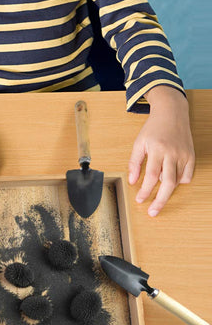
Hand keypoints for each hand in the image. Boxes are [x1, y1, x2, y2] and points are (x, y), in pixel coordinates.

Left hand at [128, 86, 194, 216]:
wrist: (172, 113)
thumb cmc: (153, 128)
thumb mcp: (139, 143)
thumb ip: (134, 163)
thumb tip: (132, 181)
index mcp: (156, 149)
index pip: (150, 175)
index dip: (145, 190)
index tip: (140, 201)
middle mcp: (172, 153)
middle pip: (167, 182)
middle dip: (160, 200)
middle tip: (153, 212)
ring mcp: (184, 154)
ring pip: (177, 180)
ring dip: (167, 189)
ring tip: (158, 192)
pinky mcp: (191, 155)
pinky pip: (187, 176)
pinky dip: (179, 182)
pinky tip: (170, 179)